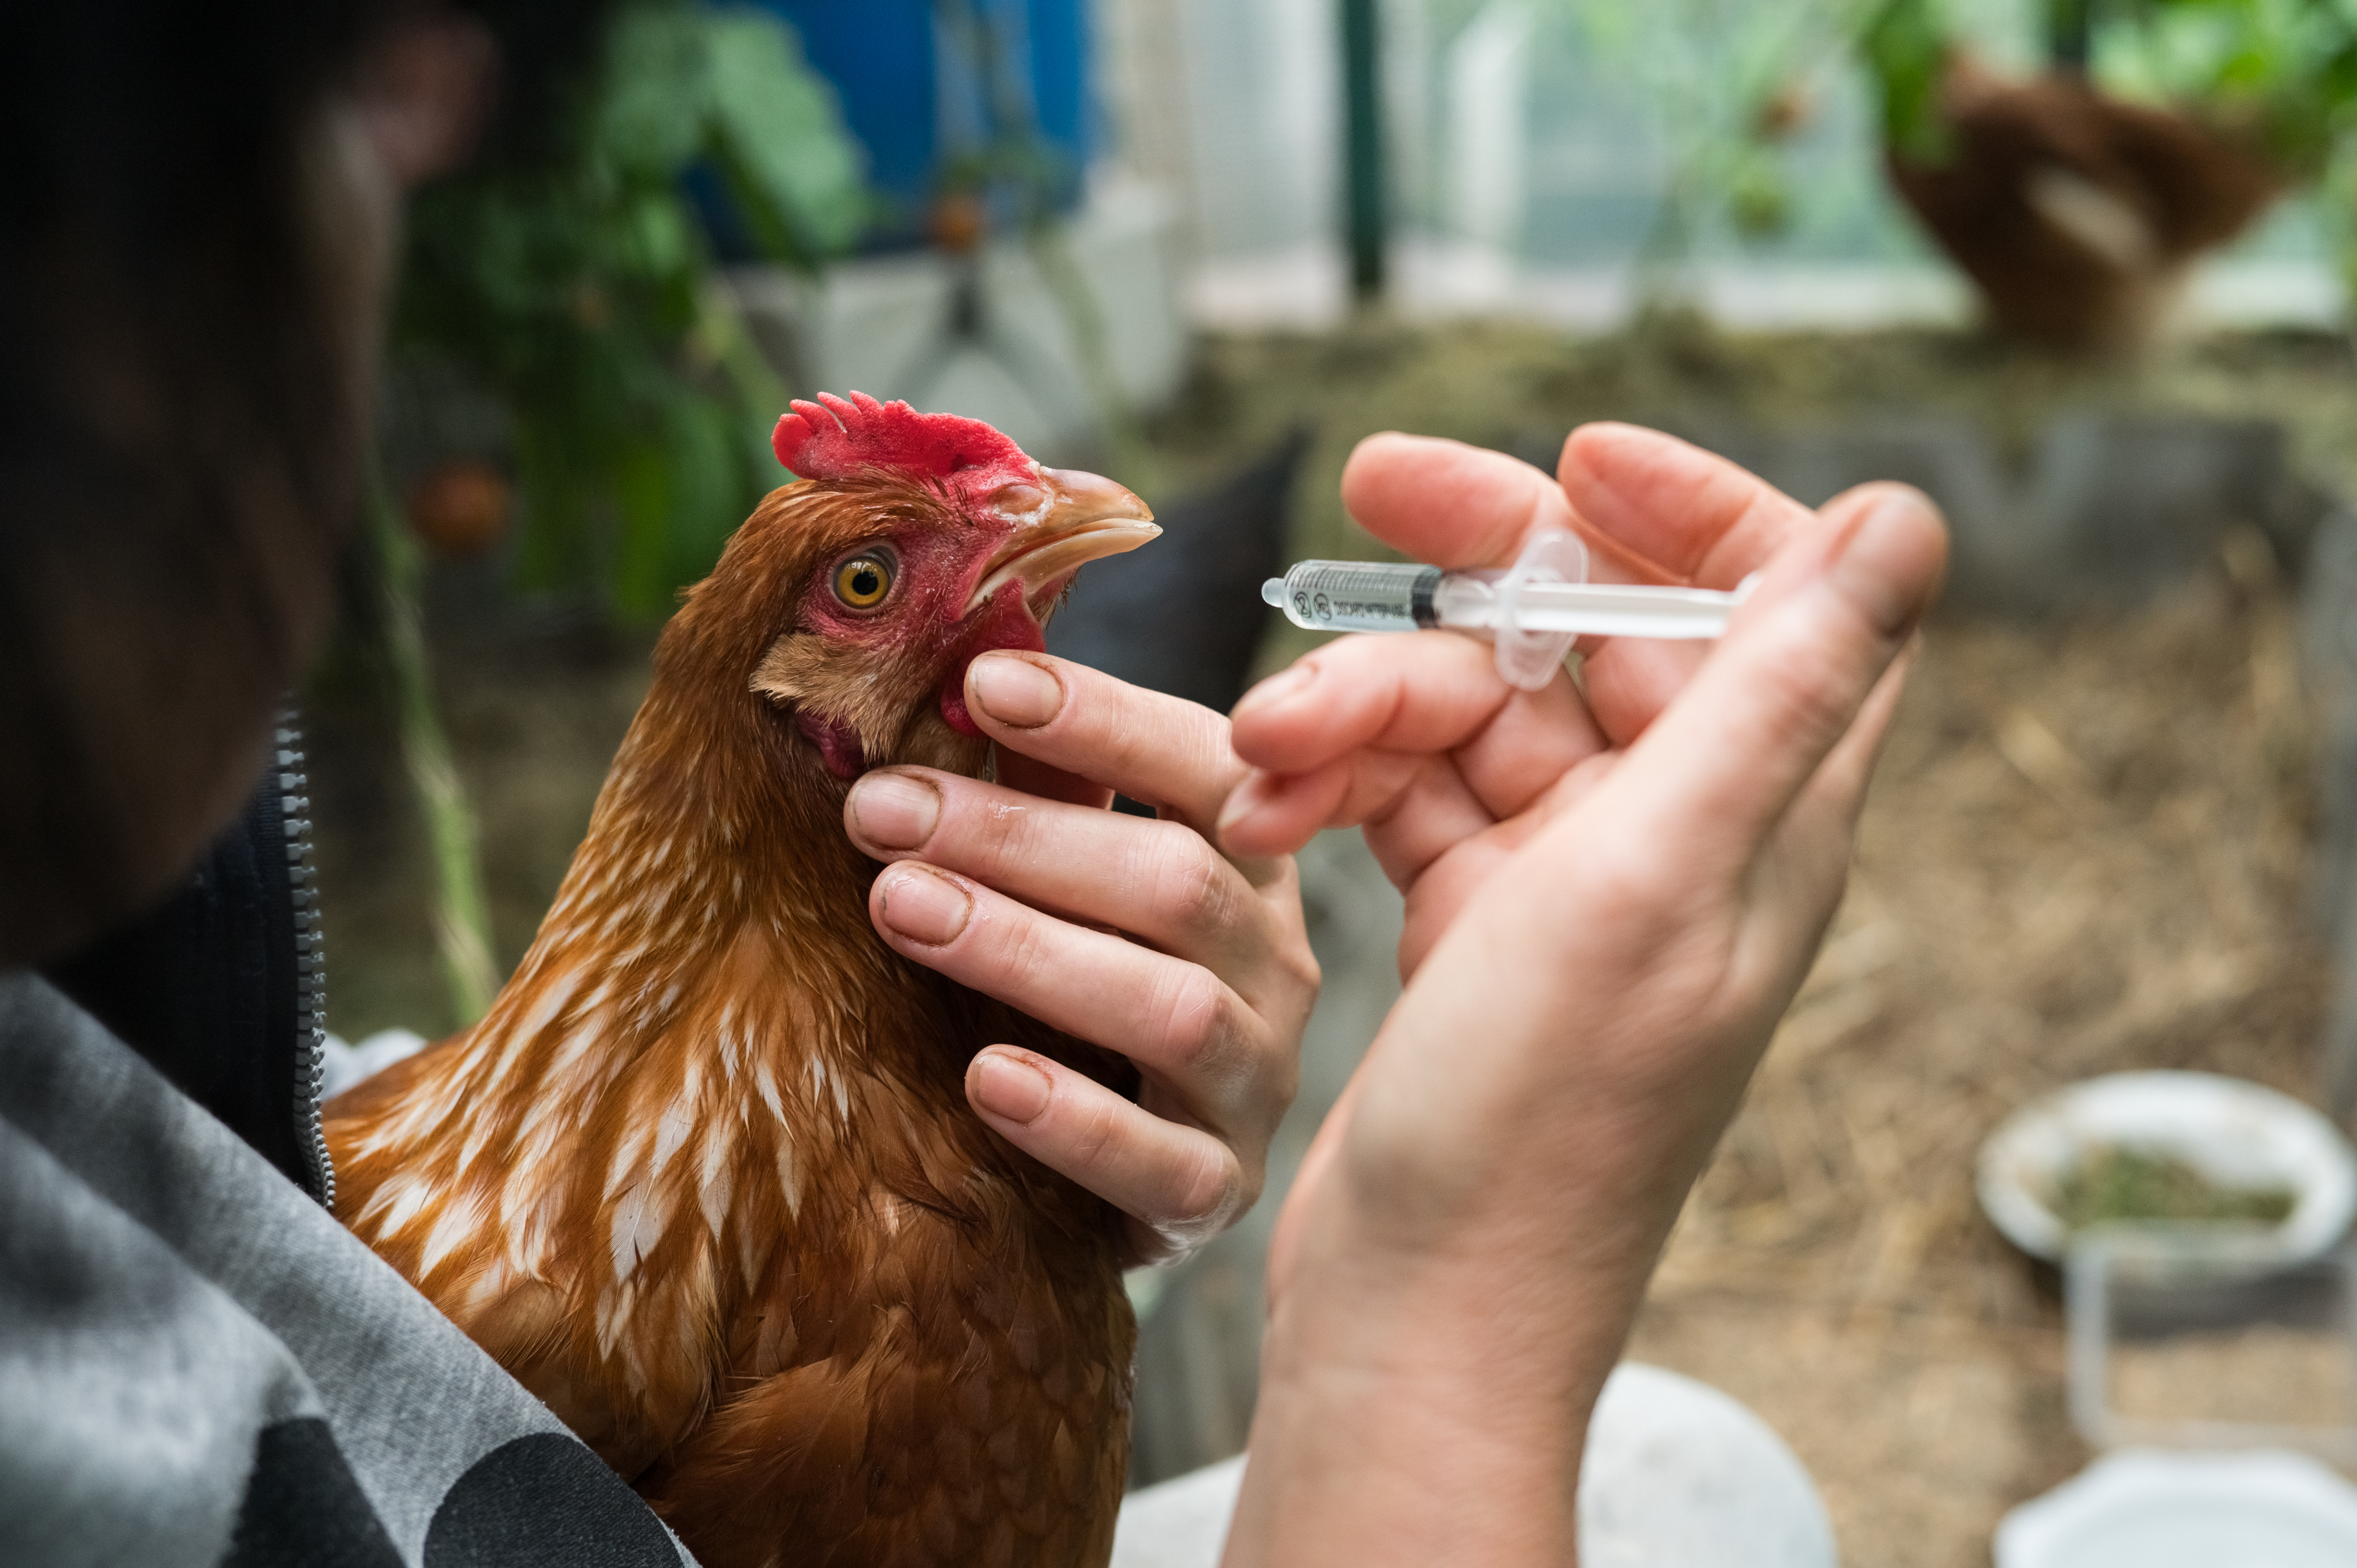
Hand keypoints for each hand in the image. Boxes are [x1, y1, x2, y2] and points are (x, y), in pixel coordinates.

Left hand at [840, 653, 1316, 1267]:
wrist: (1134, 1174)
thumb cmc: (1087, 992)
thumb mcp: (1077, 881)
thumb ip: (1045, 793)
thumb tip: (956, 677)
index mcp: (1250, 863)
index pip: (1210, 769)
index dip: (1106, 721)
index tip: (981, 684)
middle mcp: (1273, 963)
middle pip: (1175, 882)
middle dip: (1019, 839)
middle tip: (880, 808)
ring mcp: (1254, 1081)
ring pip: (1172, 1009)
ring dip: (1026, 951)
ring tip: (900, 908)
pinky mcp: (1219, 1190)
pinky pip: (1164, 1164)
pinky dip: (1075, 1120)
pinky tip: (985, 1076)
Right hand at [1215, 425, 1945, 1565]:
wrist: (1419, 1303)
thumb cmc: (1546, 1119)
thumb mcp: (1656, 879)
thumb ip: (1774, 693)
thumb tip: (1910, 515)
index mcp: (1763, 814)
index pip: (1781, 600)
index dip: (1697, 510)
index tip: (1579, 463)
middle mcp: (1679, 833)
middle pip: (1596, 632)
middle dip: (1477, 567)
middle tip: (1364, 494)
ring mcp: (1570, 876)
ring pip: (1473, 710)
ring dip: (1362, 703)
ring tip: (1263, 751)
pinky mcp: (1473, 917)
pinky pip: (1404, 790)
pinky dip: (1333, 781)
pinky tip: (1264, 812)